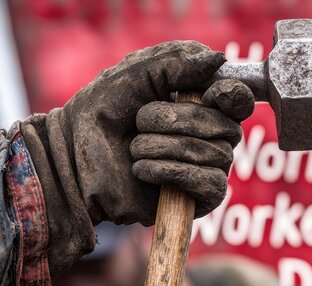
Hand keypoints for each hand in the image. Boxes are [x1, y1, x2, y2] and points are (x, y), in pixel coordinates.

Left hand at [19, 41, 254, 272]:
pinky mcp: (196, 198)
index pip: (239, 100)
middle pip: (227, 127)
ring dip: (166, 147)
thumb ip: (175, 61)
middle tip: (141, 121)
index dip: (232, 95)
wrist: (72, 159)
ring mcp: (205, 167)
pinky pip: (210, 184)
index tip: (209, 94)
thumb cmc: (101, 112)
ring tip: (134, 148)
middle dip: (180, 121)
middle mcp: (209, 135)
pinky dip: (173, 172)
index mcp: (199, 102)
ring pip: (217, 155)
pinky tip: (142, 170)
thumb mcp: (135, 74)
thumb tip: (220, 61)